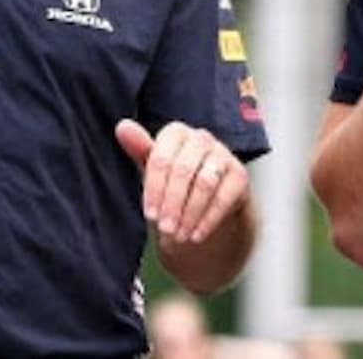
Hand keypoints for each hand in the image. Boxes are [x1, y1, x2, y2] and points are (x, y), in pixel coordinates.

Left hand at [115, 119, 247, 245]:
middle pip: (183, 171)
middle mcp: (201, 138)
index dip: (154, 189)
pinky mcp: (239, 174)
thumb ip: (139, 149)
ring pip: (205, 184)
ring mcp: (223, 154)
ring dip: (190, 214)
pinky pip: (224, 197)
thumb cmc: (175, 180)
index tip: (149, 215)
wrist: (209, 200)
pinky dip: (208, 220)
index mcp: (176, 133)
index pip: (161, 159)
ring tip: (179, 236)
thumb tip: (122, 127)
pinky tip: (196, 235)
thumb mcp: (154, 169)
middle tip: (165, 229)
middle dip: (172, 204)